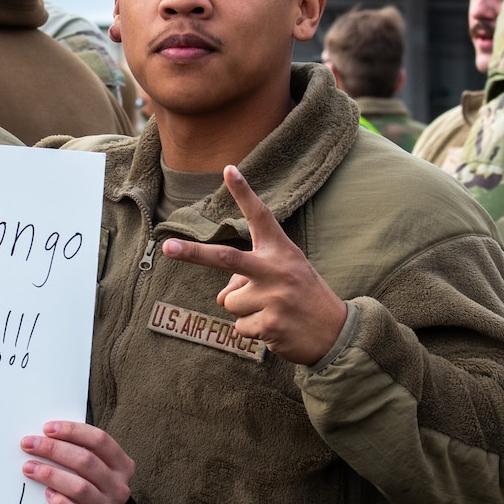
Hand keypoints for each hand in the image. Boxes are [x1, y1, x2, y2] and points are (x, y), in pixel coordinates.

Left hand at [22, 422, 133, 503]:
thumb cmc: (85, 489)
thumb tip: (43, 434)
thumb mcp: (88, 470)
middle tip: (28, 444)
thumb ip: (74, 451)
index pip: (100, 440)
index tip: (46, 428)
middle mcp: (120, 487)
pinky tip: (46, 494)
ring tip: (29, 468)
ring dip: (51, 474)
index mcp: (122, 465)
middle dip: (53, 449)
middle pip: (86, 461)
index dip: (73, 431)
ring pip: (81, 487)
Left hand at [161, 166, 348, 365]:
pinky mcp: (270, 325)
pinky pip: (239, 326)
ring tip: (271, 311)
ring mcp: (274, 298)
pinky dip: (252, 330)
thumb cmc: (303, 297)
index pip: (261, 217)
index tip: (228, 170)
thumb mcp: (284, 276)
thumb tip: (222, 297)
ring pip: (229, 301)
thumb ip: (249, 276)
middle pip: (226, 258)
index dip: (244, 193)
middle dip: (193, 253)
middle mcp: (277, 270)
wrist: (336, 333)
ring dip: (243, 310)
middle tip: (167, 247)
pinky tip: (274, 328)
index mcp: (282, 251)